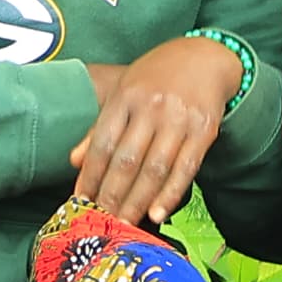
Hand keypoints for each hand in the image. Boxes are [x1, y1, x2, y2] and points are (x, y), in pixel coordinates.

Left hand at [70, 36, 246, 228]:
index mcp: (125, 97)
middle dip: (111, 195)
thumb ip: (100, 127)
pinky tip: (157, 213)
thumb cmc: (157, 77)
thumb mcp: (123, 91)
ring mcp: (179, 119)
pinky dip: (170, 193)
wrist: (206, 57)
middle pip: (127, 160)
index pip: (102, 144)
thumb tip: (76, 161)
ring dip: (138, 201)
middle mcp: (151, 108)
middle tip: (101, 222)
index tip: (80, 201)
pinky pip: (185, 168)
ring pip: (155, 168)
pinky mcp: (204, 131)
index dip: (90, 176)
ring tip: (125, 224)